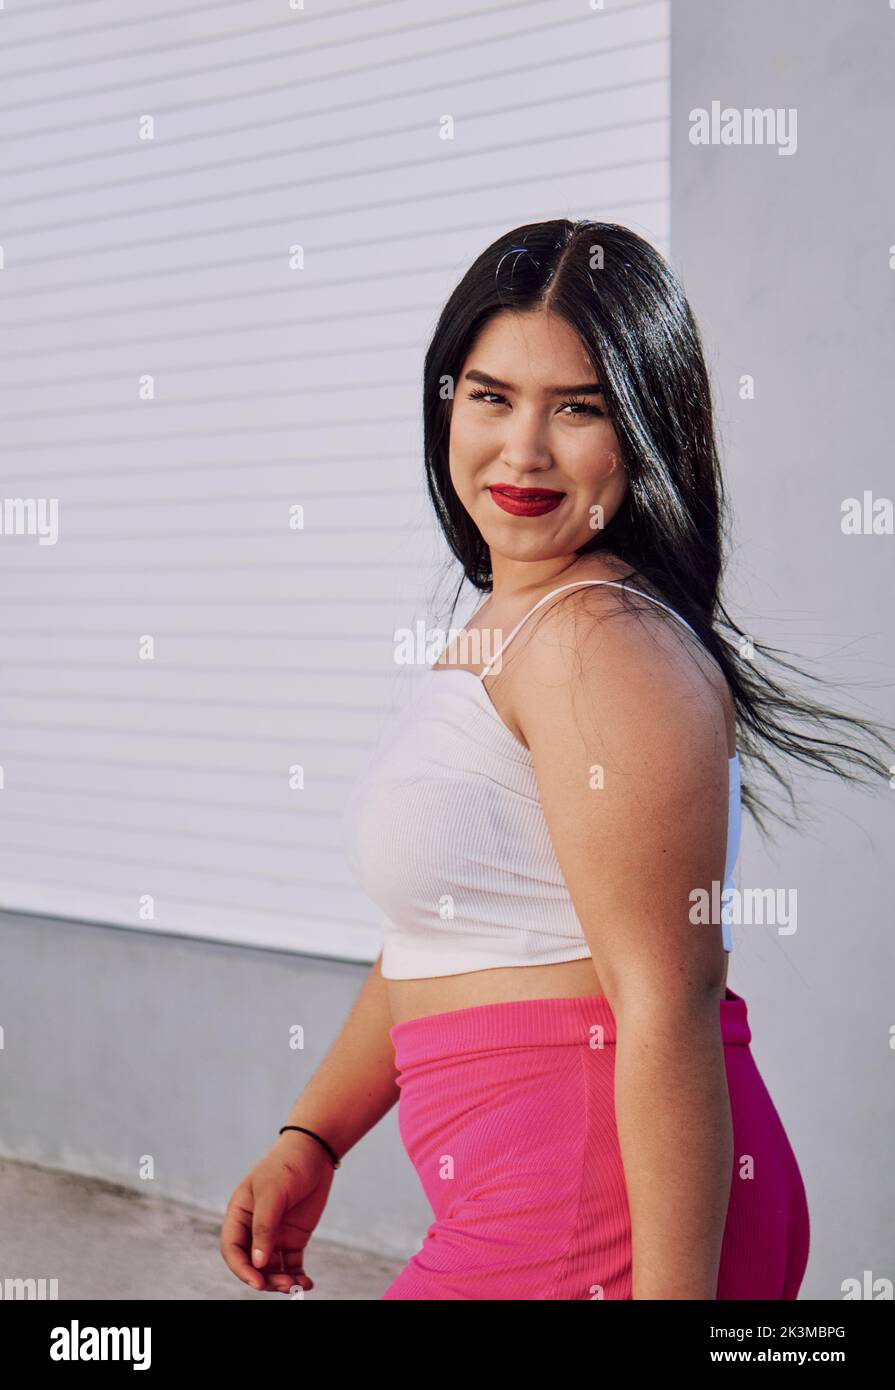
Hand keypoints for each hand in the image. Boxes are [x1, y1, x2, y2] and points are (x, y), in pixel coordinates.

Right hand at [220, 1132, 336, 1293]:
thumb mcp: (273, 1192)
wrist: (316, 1151)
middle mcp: (253, 1228)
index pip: (233, 1249)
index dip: (242, 1269)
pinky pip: (291, 1264)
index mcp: (239, 1215)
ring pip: (271, 1268)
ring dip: (281, 1280)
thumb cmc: (287, 1164)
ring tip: (297, 1285)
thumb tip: (258, 1263)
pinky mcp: (293, 1238)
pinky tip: (307, 1282)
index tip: (258, 1282)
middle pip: (252, 1263)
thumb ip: (264, 1227)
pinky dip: (297, 1275)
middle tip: (285, 1286)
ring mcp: (274, 1234)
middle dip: (265, 1279)